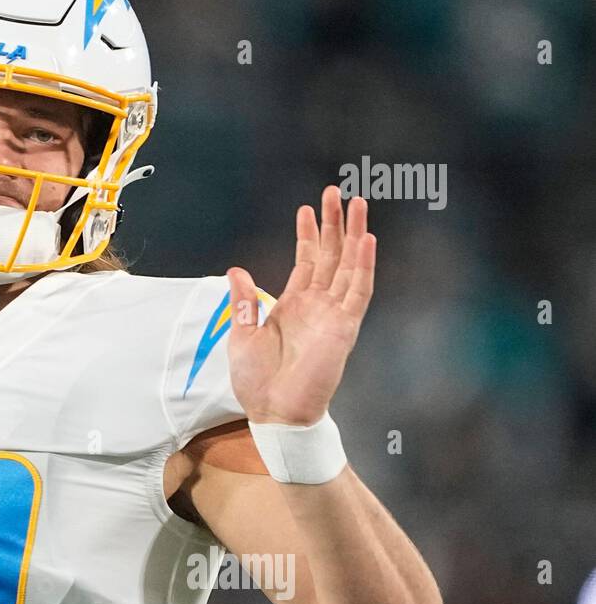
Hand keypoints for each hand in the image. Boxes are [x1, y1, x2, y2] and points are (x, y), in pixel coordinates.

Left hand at [226, 186, 375, 425]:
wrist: (274, 411)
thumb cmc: (257, 381)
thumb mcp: (242, 334)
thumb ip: (243, 302)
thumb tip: (236, 270)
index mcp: (293, 305)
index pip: (306, 261)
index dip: (308, 235)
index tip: (307, 209)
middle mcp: (317, 305)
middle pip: (331, 256)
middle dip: (334, 224)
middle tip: (336, 191)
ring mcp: (333, 314)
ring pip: (349, 265)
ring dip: (353, 235)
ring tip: (357, 203)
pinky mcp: (344, 328)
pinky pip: (358, 292)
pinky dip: (364, 266)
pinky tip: (367, 240)